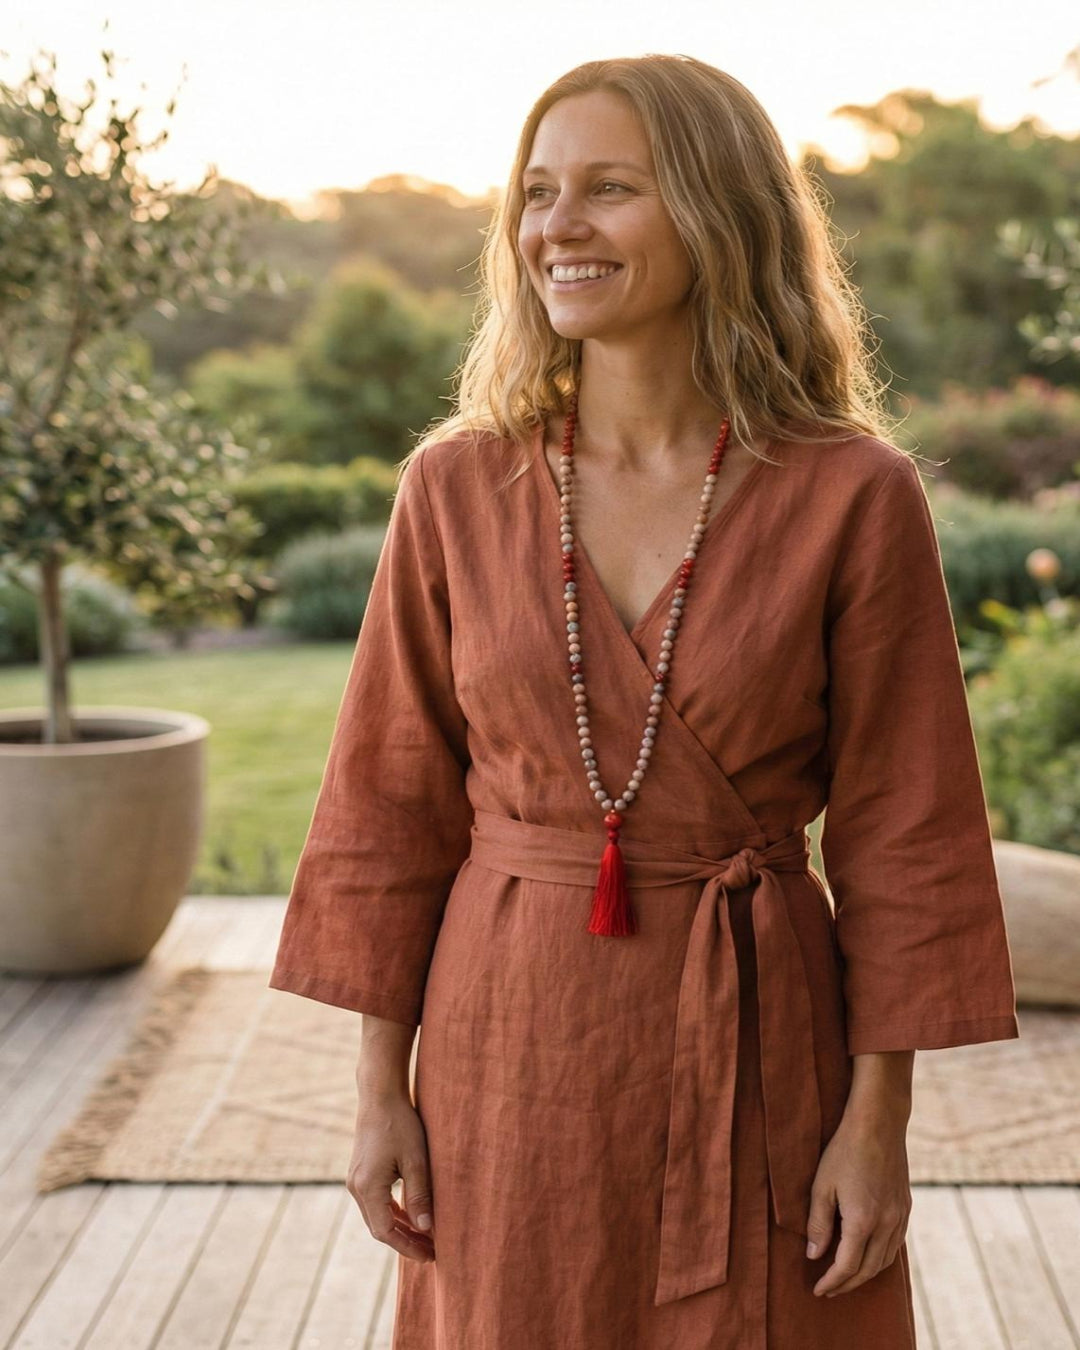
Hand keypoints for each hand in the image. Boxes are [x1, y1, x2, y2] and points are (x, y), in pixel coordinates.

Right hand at [346, 1090, 436, 1263]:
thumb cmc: (400, 1124)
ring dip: (400, 1228)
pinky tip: (412, 1215)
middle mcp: (356, 1187)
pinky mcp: (361, 1172)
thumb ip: (420, 1195)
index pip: (385, 1232)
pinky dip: (393, 1212)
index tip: (430, 1255)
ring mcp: (356, 1180)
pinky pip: (376, 1202)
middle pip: (379, 1227)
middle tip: (432, 1252)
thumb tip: (426, 1230)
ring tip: (425, 1238)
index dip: (407, 1247)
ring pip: (377, 1215)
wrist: (380, 1095)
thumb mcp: (415, 1160)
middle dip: (405, 1241)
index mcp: (367, 1187)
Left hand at [805, 1110, 911, 1296]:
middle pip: (868, 1270)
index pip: (847, 1266)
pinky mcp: (907, 1208)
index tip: (818, 1290)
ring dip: (865, 1274)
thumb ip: (818, 1223)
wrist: (879, 1124)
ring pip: (884, 1260)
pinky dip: (880, 1258)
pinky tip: (868, 1255)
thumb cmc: (844, 1150)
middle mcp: (886, 1224)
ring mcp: (900, 1217)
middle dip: (847, 1284)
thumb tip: (814, 1255)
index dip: (832, 1281)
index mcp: (863, 1221)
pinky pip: (895, 1245)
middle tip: (830, 1289)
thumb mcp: (822, 1185)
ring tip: (846, 1277)